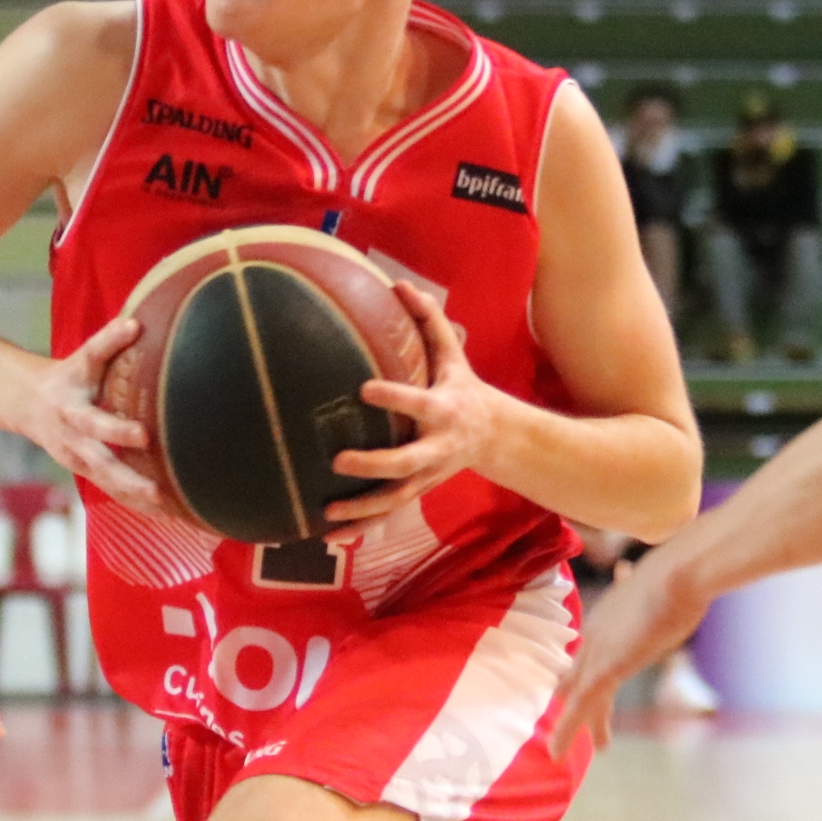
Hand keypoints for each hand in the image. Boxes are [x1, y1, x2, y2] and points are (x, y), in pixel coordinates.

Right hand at [15, 316, 168, 512]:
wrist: (29, 404)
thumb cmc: (69, 377)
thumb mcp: (83, 358)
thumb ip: (107, 342)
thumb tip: (136, 323)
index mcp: (73, 411)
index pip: (95, 423)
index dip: (117, 430)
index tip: (144, 435)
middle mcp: (75, 441)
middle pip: (102, 465)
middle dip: (129, 479)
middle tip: (158, 489)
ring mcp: (79, 461)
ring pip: (108, 485)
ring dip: (136, 498)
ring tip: (168, 508)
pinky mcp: (86, 473)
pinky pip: (112, 492)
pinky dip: (135, 503)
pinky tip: (163, 513)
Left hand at [325, 283, 507, 534]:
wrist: (495, 437)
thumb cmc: (462, 387)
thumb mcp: (452, 353)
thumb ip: (427, 320)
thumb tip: (397, 283)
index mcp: (443, 410)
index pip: (418, 404)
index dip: (395, 398)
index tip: (364, 389)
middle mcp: (436, 448)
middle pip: (406, 463)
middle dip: (374, 465)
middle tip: (338, 460)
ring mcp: (426, 476)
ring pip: (395, 499)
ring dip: (362, 510)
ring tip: (327, 513)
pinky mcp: (417, 492)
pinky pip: (387, 513)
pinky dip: (360, 528)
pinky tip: (326, 537)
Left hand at [548, 552, 712, 755]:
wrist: (682, 574)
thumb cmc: (683, 572)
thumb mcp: (661, 580)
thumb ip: (644, 584)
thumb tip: (626, 569)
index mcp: (609, 611)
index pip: (592, 646)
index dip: (585, 666)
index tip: (579, 682)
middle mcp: (597, 630)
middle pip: (579, 670)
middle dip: (573, 694)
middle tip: (566, 718)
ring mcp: (598, 649)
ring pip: (576, 694)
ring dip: (572, 723)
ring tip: (559, 749)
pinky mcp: (605, 668)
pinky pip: (578, 706)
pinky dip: (566, 730)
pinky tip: (555, 751)